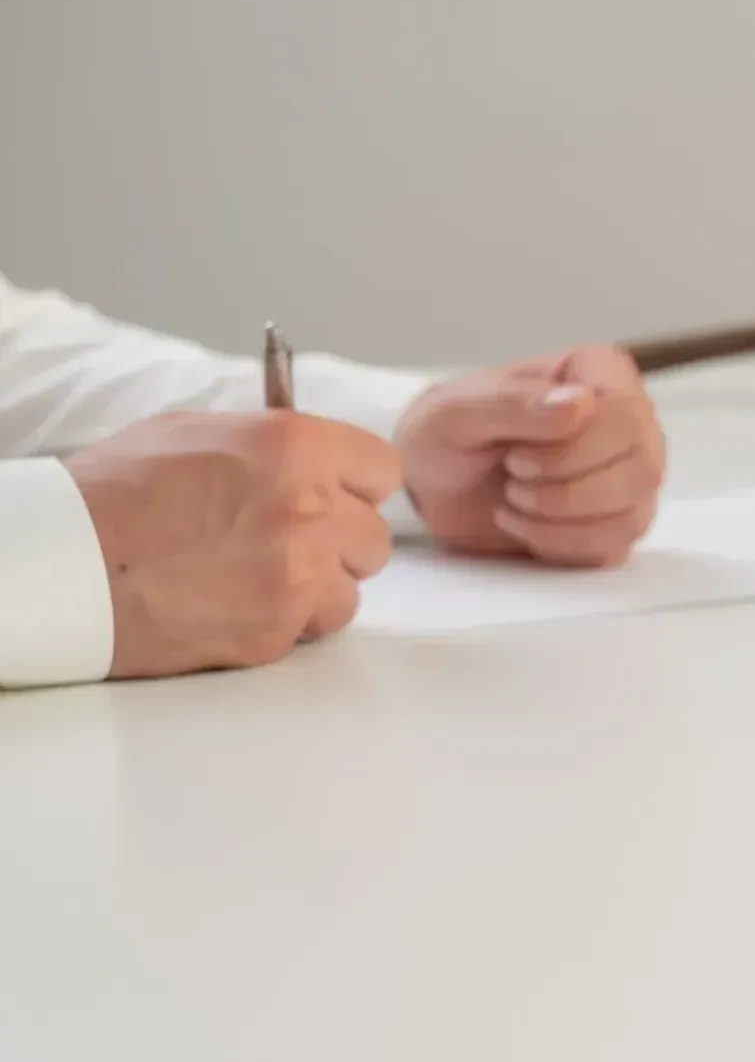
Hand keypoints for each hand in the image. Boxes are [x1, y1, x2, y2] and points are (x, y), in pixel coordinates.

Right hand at [62, 411, 403, 678]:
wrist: (64, 563)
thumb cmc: (113, 492)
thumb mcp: (195, 432)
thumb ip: (271, 444)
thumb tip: (312, 454)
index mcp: (297, 447)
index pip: (383, 469)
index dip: (357, 485)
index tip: (338, 495)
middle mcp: (311, 508)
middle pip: (373, 536)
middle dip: (338, 542)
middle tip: (288, 543)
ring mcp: (299, 573)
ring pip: (350, 590)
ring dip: (316, 589)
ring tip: (254, 578)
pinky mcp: (277, 629)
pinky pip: (311, 629)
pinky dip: (285, 624)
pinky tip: (236, 605)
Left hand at [396, 344, 664, 567]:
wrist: (431, 488)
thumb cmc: (445, 436)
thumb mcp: (456, 411)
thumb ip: (514, 402)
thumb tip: (581, 403)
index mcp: (600, 373)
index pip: (628, 414)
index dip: (576, 448)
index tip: (516, 454)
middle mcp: (629, 421)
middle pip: (642, 468)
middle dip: (566, 489)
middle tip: (513, 479)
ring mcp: (630, 476)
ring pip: (633, 514)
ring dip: (561, 520)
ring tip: (514, 501)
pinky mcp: (617, 523)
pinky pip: (616, 546)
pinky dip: (561, 545)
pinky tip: (524, 526)